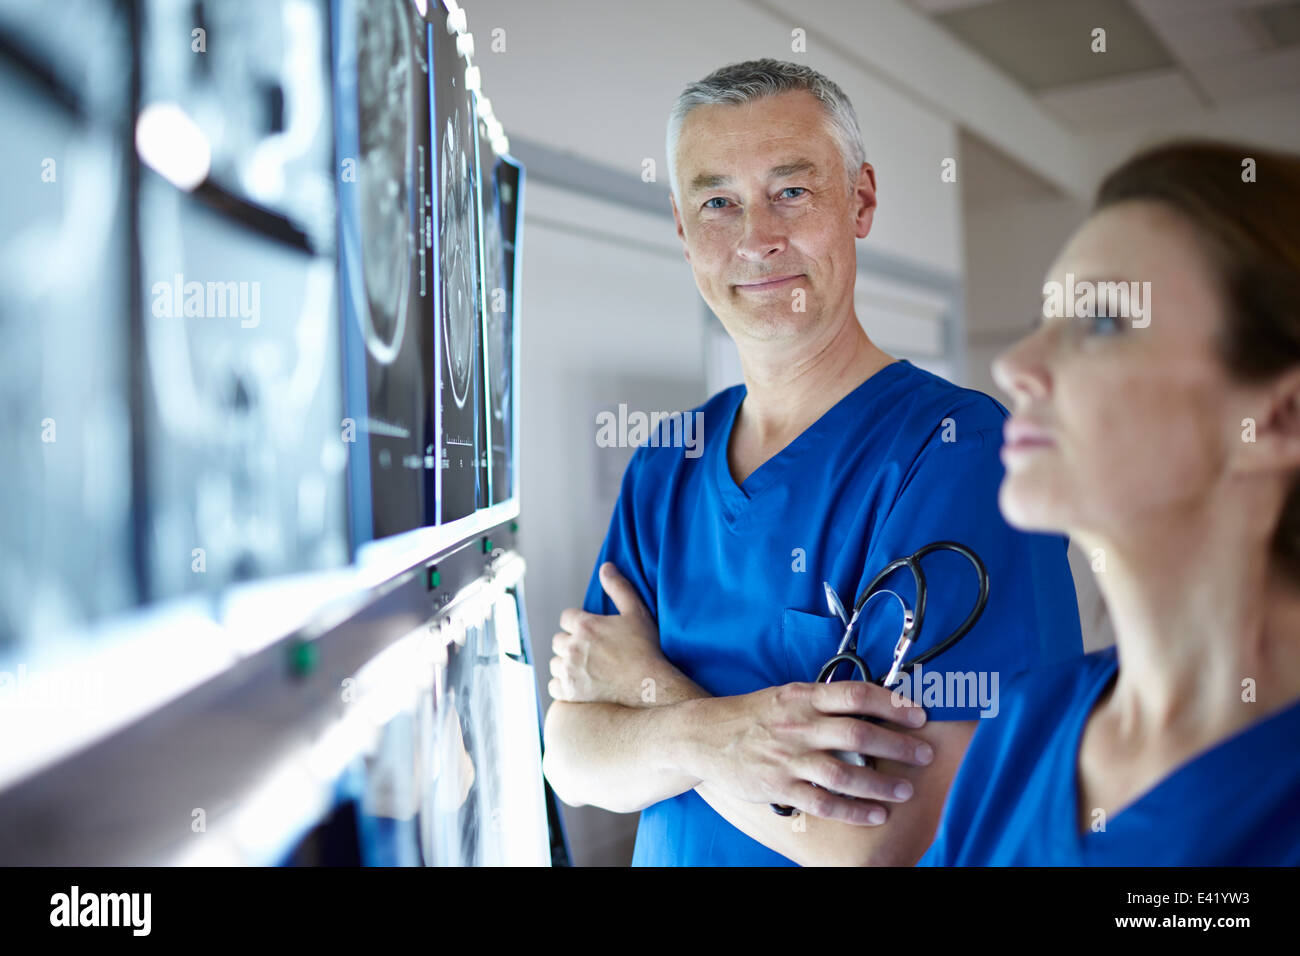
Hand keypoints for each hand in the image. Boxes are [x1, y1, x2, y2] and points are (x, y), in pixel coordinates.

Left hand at [550, 562, 690, 707]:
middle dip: (571, 642)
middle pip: (558, 640)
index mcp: (585, 626)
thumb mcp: (636, 612)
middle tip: (590, 650)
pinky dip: (562, 685)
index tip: (591, 631)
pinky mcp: (570, 692)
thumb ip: (618, 587)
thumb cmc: (646, 649)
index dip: (578, 623)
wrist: (650, 686)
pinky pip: (553, 686)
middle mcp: (572, 647)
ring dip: (565, 664)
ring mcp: (569, 671)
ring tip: (585, 668)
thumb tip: (605, 567)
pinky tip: (578, 684)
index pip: (566, 618)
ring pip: (555, 663)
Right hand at [683, 680, 934, 825]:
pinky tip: (874, 814)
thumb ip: (824, 701)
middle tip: (924, 755)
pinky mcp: (780, 786)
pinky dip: (853, 810)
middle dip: (898, 746)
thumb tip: (871, 704)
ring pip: (844, 774)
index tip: (918, 715)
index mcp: (804, 696)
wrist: (705, 735)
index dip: (892, 705)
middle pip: (858, 735)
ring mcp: (789, 757)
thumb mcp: (788, 695)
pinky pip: (823, 802)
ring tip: (904, 790)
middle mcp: (799, 725)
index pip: (856, 695)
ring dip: (881, 785)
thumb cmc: (752, 715)